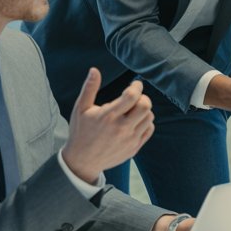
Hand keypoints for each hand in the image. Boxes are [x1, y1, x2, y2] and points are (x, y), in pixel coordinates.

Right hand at [61, 68, 153, 183]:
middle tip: (135, 97)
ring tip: (132, 110)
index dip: (136, 87)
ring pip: (149, 118)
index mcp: (108, 116)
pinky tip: (135, 121)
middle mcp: (121, 128)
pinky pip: (149, 130)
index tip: (135, 84)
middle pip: (145, 106)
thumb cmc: (80, 131)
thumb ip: (89, 88)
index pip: (131, 96)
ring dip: (144, 110)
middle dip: (143, 97)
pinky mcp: (134, 148)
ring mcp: (129, 140)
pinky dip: (146, 122)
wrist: (82, 161)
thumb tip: (94, 70)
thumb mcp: (81, 108)